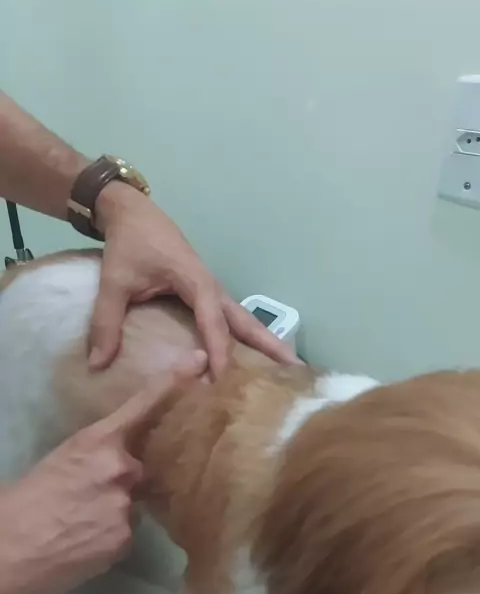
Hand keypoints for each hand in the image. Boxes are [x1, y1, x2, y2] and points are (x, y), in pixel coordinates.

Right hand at [0, 353, 206, 593]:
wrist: (5, 549)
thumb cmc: (25, 500)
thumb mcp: (63, 459)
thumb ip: (98, 455)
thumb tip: (119, 462)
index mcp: (98, 441)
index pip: (143, 406)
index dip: (174, 382)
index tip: (199, 361)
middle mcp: (121, 469)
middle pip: (141, 469)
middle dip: (121, 481)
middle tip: (85, 497)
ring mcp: (126, 505)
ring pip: (133, 505)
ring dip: (113, 512)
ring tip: (77, 524)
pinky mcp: (125, 539)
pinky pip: (126, 533)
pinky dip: (108, 537)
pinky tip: (82, 542)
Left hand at [89, 183, 297, 376]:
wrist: (132, 213)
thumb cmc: (127, 245)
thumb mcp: (114, 282)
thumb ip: (106, 321)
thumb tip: (97, 363)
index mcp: (196, 283)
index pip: (213, 323)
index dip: (220, 352)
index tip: (224, 380)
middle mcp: (212, 288)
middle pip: (246, 321)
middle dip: (270, 345)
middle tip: (295, 371)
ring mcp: (212, 290)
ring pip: (243, 320)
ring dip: (263, 342)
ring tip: (286, 369)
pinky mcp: (205, 292)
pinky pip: (230, 319)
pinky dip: (245, 337)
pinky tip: (251, 356)